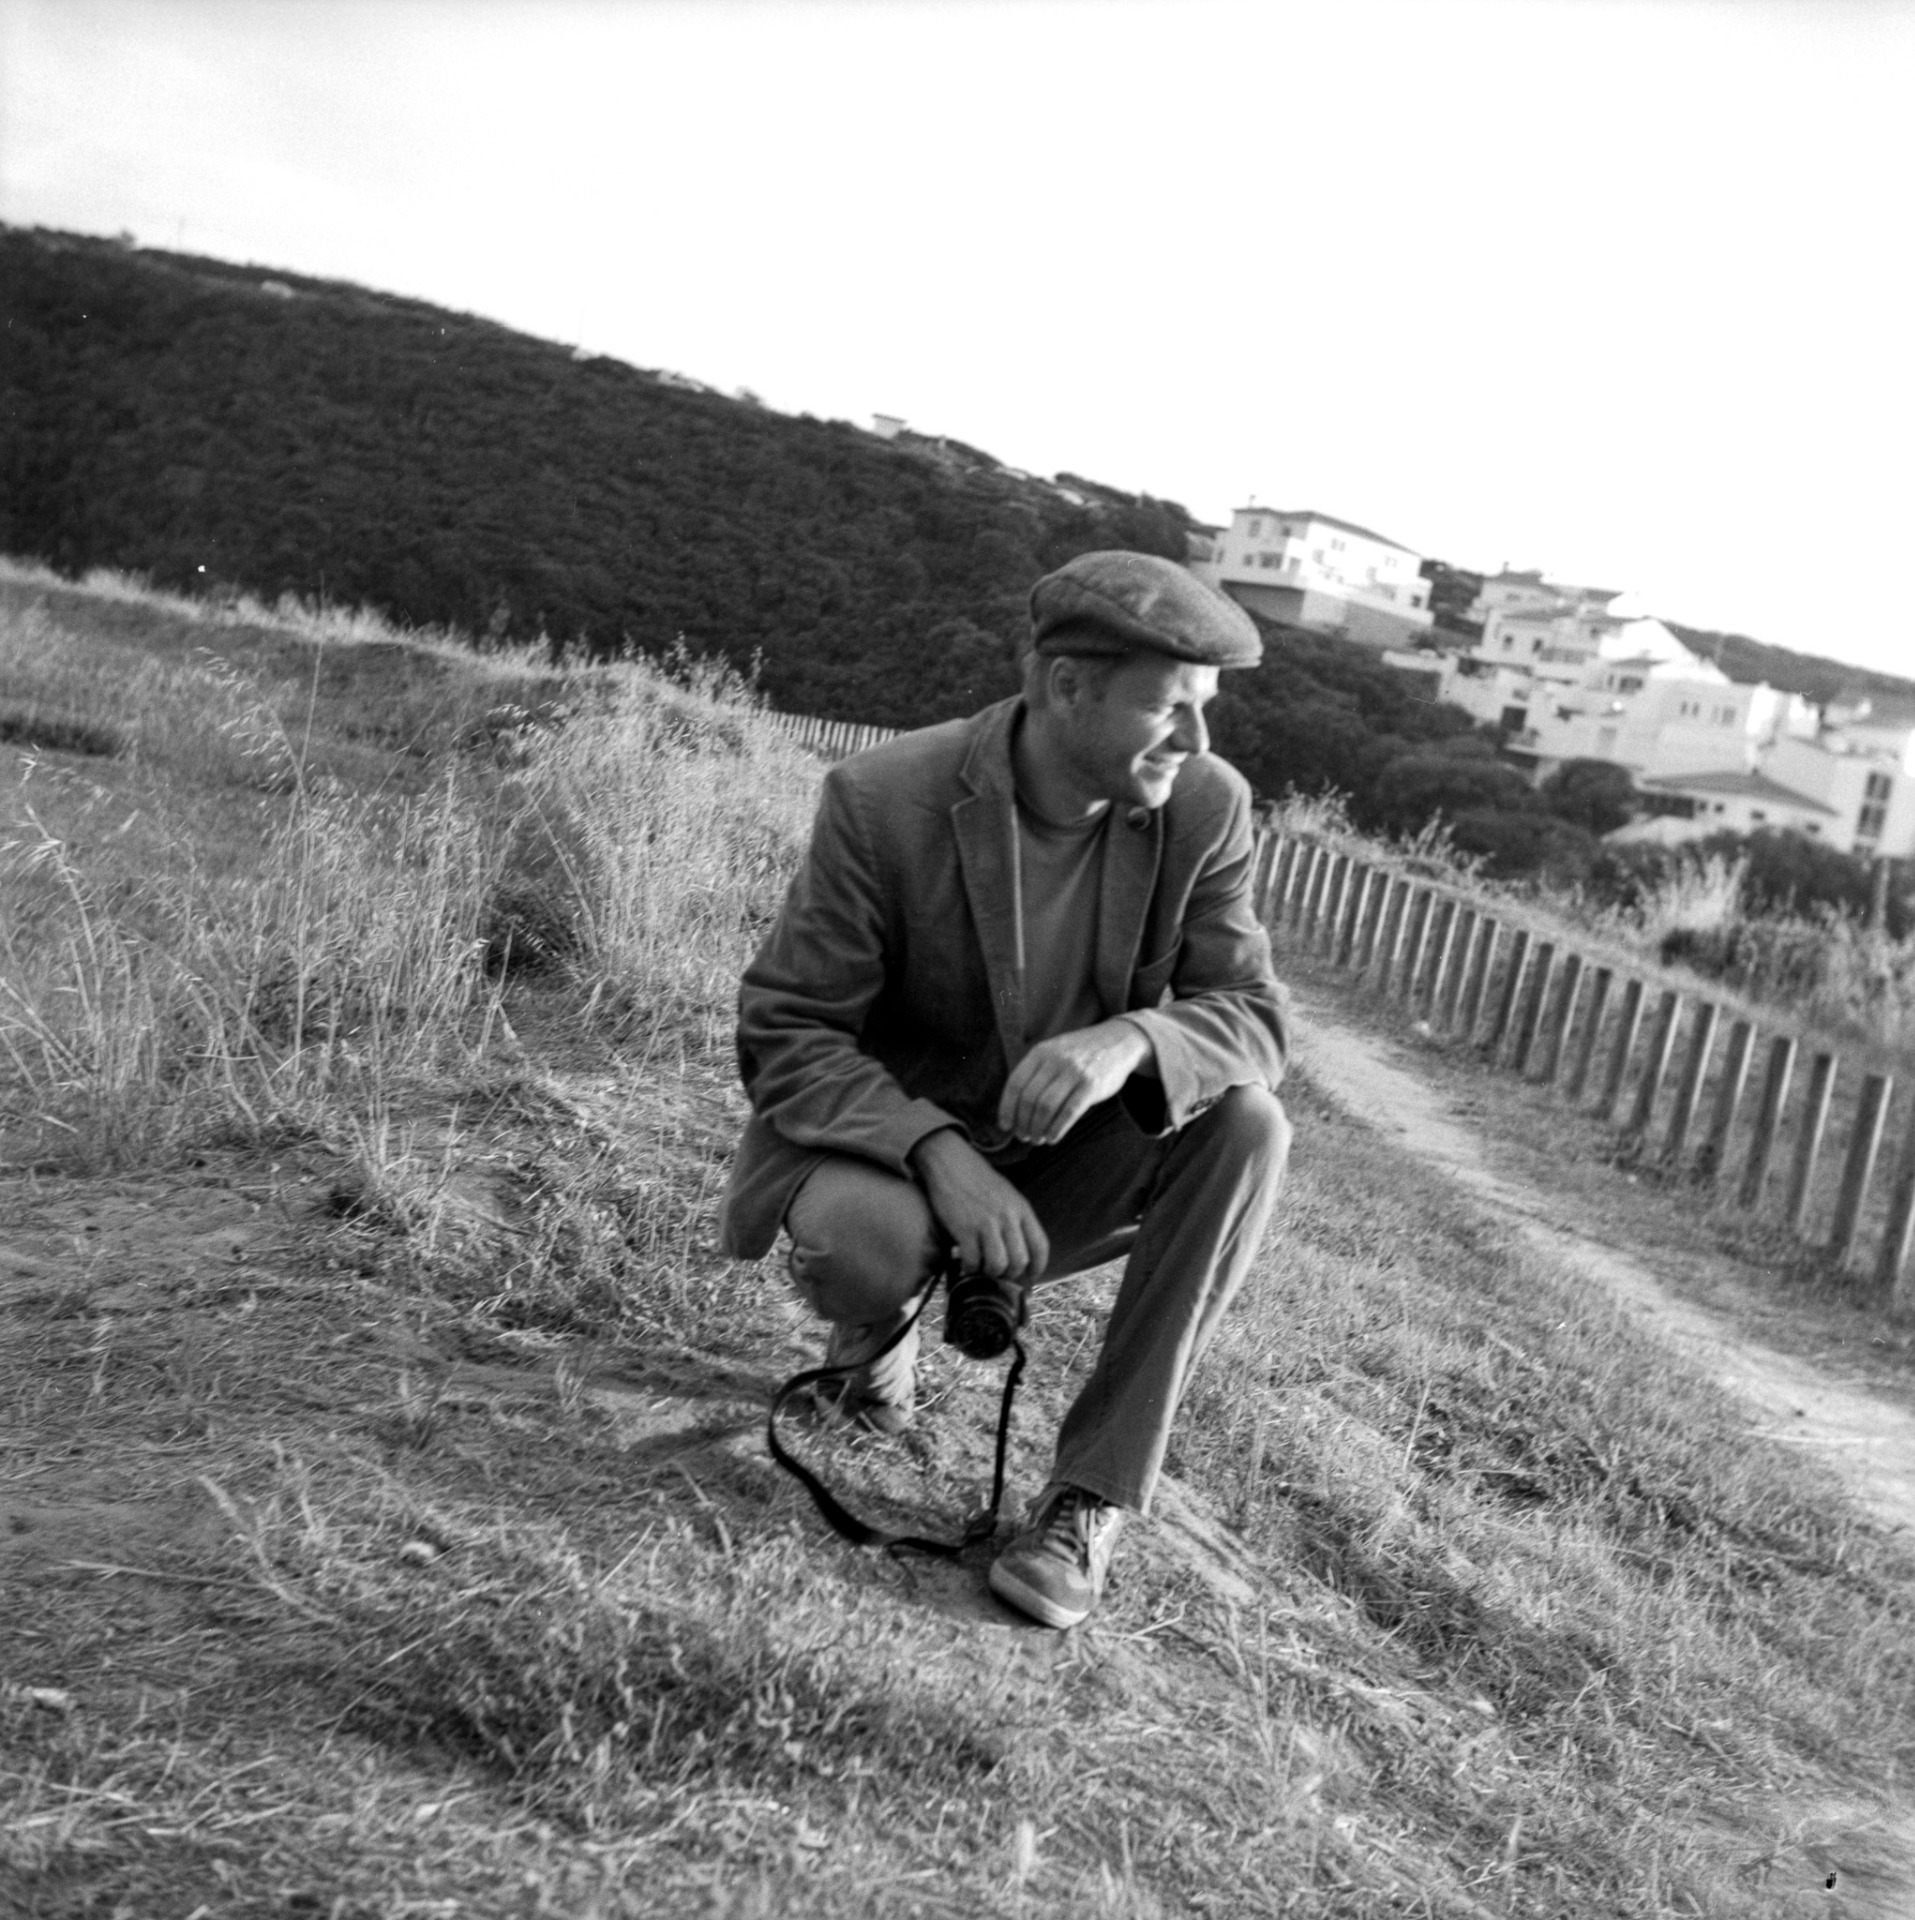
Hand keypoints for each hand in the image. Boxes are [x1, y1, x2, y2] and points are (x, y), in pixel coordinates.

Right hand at [909, 1128, 1049, 1283]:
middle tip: (1000, 1276)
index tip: (1031, 1278)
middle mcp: (1008, 1217)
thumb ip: (1015, 1218)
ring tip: (982, 1269)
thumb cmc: (977, 1179)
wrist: (951, 1162)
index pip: (1041, 1246)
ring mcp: (986, 1223)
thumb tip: (1018, 1248)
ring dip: (990, 1274)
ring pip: (999, 1265)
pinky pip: (973, 1260)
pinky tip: (965, 1263)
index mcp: (1022, 1209)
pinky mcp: (965, 1228)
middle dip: (1011, 1276)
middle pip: (1020, 1260)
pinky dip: (969, 1268)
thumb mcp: (1006, 1195)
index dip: (1038, 1267)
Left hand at [996, 1019, 1153, 1147]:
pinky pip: (1069, 1112)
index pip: (1015, 1083)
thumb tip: (1014, 1110)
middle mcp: (1056, 1059)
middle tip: (1023, 1136)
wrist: (1119, 1041)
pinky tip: (1053, 1138)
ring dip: (1038, 1128)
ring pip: (1046, 1107)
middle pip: (1029, 1098)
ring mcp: (1075, 1071)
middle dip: (1023, 1122)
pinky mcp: (1092, 1085)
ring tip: (1037, 1139)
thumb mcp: (1055, 1052)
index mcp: (1041, 1052)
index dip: (1007, 1108)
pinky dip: (1057, 1129)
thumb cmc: (1081, 1054)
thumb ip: (1037, 1074)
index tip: (1005, 1126)